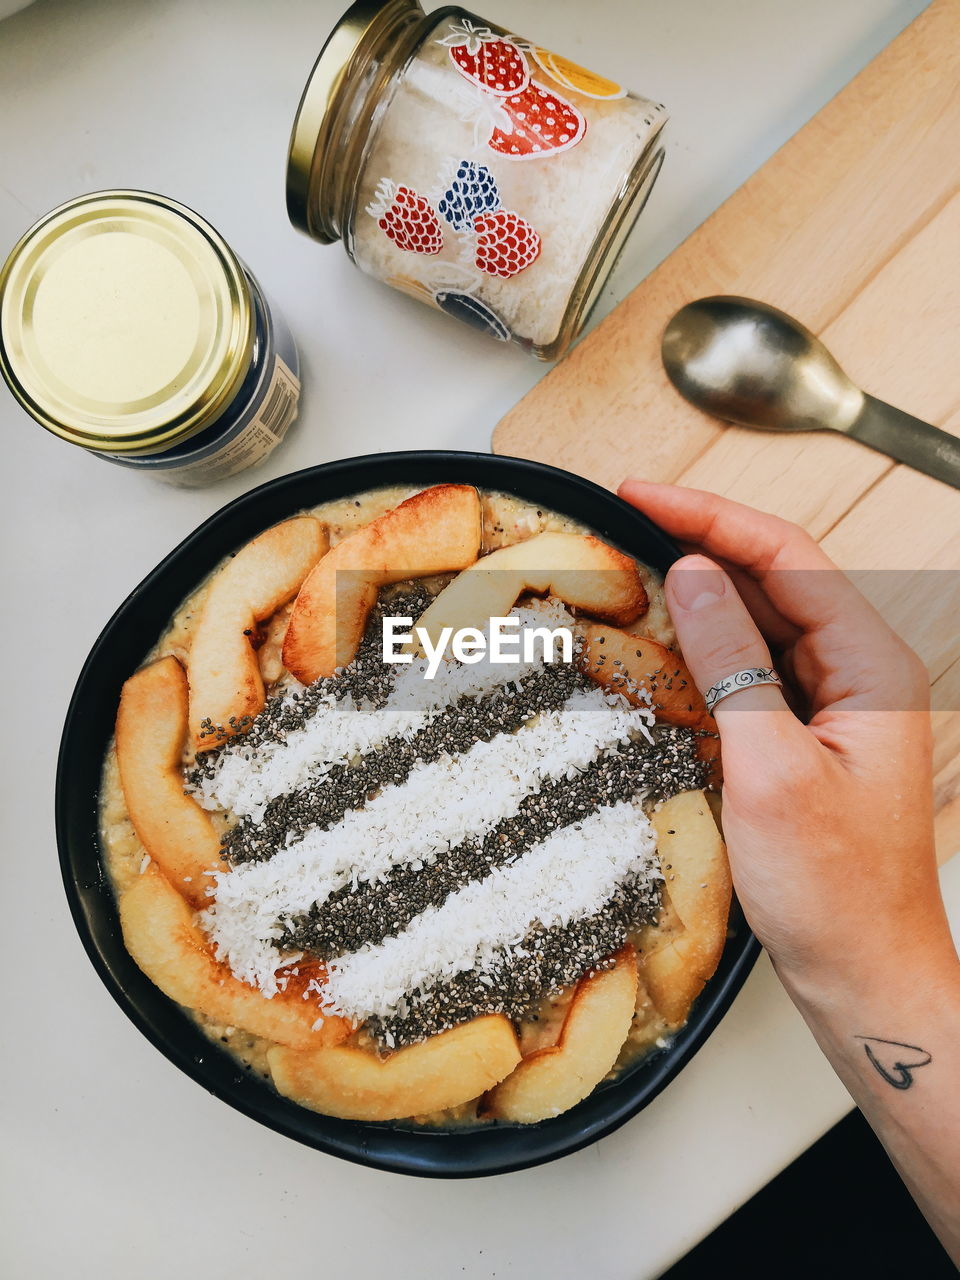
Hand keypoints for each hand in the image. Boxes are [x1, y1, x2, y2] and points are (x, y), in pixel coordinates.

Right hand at [618, 480, 954, 989]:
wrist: (863, 973)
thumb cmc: (835, 890)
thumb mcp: (771, 769)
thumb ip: (734, 665)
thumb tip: (692, 577)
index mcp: (872, 666)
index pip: (786, 557)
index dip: (709, 516)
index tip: (640, 494)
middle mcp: (858, 673)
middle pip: (774, 577)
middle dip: (697, 541)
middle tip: (620, 520)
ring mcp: (833, 703)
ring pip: (759, 620)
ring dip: (697, 591)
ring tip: (629, 565)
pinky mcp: (804, 733)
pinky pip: (750, 667)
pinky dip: (703, 645)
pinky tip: (661, 638)